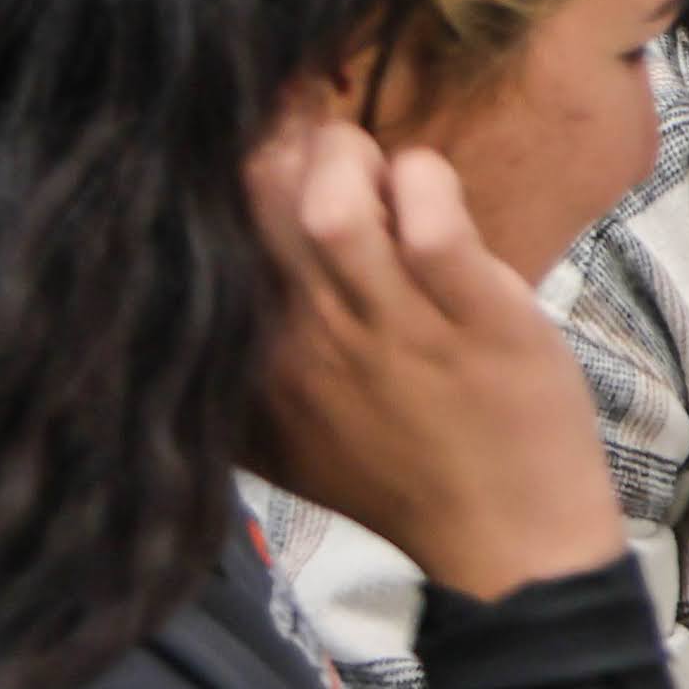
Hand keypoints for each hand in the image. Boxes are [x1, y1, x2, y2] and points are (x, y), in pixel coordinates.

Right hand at [244, 111, 624, 598]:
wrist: (511, 545)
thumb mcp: (284, 445)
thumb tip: (178, 327)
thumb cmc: (403, 482)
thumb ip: (230, 388)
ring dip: (352, 158)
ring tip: (381, 172)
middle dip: (287, 143)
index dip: (233, 167)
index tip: (271, 155)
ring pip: (333, 204)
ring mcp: (395, 330)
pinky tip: (434, 191)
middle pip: (255, 200)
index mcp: (261, 360)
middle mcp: (311, 340)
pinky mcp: (480, 322)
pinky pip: (432, 223)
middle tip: (334, 153)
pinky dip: (426, 181)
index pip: (208, 234)